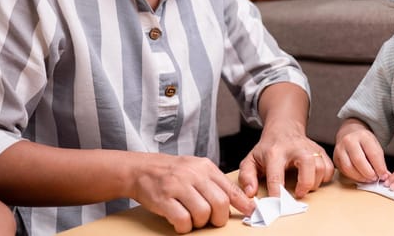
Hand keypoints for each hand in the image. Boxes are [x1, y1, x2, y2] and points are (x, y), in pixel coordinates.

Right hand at [129, 153, 254, 233]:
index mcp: (205, 167)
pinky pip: (183, 220)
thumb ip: (215, 182)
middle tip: (213, 220)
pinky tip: (181, 222)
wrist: (142, 169)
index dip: (243, 203)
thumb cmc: (173, 172)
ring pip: (202, 213)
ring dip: (200, 223)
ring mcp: (178, 186)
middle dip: (219, 218)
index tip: (251, 211)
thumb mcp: (197, 169)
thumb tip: (240, 199)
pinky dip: (185, 226)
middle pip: (219, 203)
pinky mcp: (164, 199)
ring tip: (193, 219)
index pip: (230, 188)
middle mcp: (193, 174)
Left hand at [238, 129, 333, 198]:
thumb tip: (251, 193)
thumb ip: (246, 177)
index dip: (277, 192)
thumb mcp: (251, 160)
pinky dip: (325, 177)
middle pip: (307, 164)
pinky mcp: (320, 150)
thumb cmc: (267, 149)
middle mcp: (294, 148)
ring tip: (304, 186)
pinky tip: (314, 179)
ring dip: (315, 182)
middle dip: (305, 183)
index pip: (276, 175)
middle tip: (299, 194)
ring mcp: (309, 148)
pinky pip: (329, 167)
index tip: (277, 205)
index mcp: (275, 152)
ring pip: (321, 166)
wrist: (283, 129)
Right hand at [333, 118, 389, 181]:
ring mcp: (340, 149)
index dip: (379, 168)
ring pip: (349, 168)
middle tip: (375, 178)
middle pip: (359, 160)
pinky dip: (353, 177)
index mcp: (363, 136)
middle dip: (369, 173)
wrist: (349, 134)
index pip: (373, 154)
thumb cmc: (364, 142)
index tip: (383, 175)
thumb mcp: (375, 146)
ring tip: (368, 179)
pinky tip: (360, 177)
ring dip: (360, 177)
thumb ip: (380, 161)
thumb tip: (385, 176)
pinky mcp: (335, 158)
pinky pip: (343, 171)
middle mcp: (349, 141)